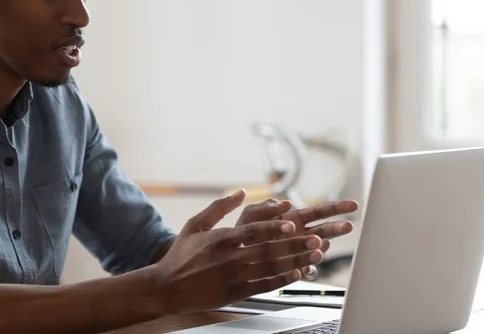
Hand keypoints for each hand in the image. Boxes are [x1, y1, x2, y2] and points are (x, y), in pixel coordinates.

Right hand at [149, 190, 324, 314]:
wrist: (167, 287)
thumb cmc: (180, 255)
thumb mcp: (194, 225)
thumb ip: (219, 207)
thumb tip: (241, 192)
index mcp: (220, 239)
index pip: (252, 231)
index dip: (274, 227)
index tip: (293, 222)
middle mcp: (229, 258)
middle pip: (268, 250)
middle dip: (295, 245)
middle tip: (317, 239)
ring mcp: (234, 277)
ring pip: (271, 268)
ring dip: (296, 261)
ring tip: (316, 255)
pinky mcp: (236, 293)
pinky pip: (265, 285)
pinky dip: (283, 280)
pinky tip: (298, 274)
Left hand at [235, 197, 358, 277]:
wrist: (232, 255)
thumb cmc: (243, 232)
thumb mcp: (251, 215)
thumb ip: (266, 208)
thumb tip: (287, 203)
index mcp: (294, 218)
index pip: (320, 211)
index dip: (337, 207)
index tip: (353, 205)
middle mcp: (300, 235)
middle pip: (325, 230)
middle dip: (337, 227)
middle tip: (349, 225)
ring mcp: (297, 252)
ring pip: (316, 250)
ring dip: (321, 248)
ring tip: (322, 247)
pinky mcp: (291, 268)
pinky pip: (304, 268)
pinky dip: (306, 267)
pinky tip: (306, 265)